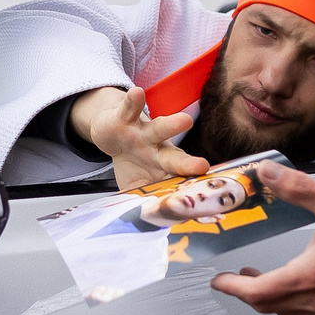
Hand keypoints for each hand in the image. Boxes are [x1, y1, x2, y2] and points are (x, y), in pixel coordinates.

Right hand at [71, 85, 206, 189]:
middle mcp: (158, 149)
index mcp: (163, 167)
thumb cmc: (131, 160)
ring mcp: (143, 132)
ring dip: (172, 125)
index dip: (187, 190)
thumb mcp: (136, 183)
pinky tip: (137, 94)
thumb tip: (152, 221)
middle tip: (202, 165)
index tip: (201, 197)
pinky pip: (130, 108)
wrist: (111, 134)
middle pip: (175, 157)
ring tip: (185, 121)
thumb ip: (145, 198)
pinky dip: (133, 102)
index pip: (177, 181)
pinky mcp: (125, 117)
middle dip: (188, 162)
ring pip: (159, 128)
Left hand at [212, 163, 314, 314]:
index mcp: (310, 277)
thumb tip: (267, 175)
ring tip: (268, 278)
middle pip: (271, 306)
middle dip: (250, 293)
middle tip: (239, 278)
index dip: (233, 288)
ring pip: (294, 311)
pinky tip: (309, 279)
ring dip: (275, 296)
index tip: (220, 281)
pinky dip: (301, 299)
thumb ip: (298, 188)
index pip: (256, 293)